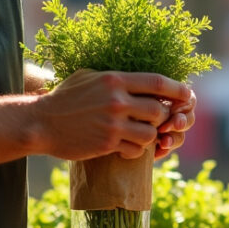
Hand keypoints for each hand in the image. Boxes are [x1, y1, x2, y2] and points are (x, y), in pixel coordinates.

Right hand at [36, 69, 192, 160]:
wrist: (40, 123)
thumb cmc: (65, 98)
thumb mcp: (89, 77)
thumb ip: (116, 78)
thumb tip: (144, 80)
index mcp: (115, 79)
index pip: (158, 82)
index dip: (178, 90)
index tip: (187, 96)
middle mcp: (117, 100)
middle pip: (159, 111)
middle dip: (162, 118)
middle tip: (156, 121)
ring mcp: (113, 123)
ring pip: (151, 133)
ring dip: (150, 136)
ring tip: (138, 135)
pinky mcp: (107, 143)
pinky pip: (136, 149)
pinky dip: (136, 150)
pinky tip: (125, 147)